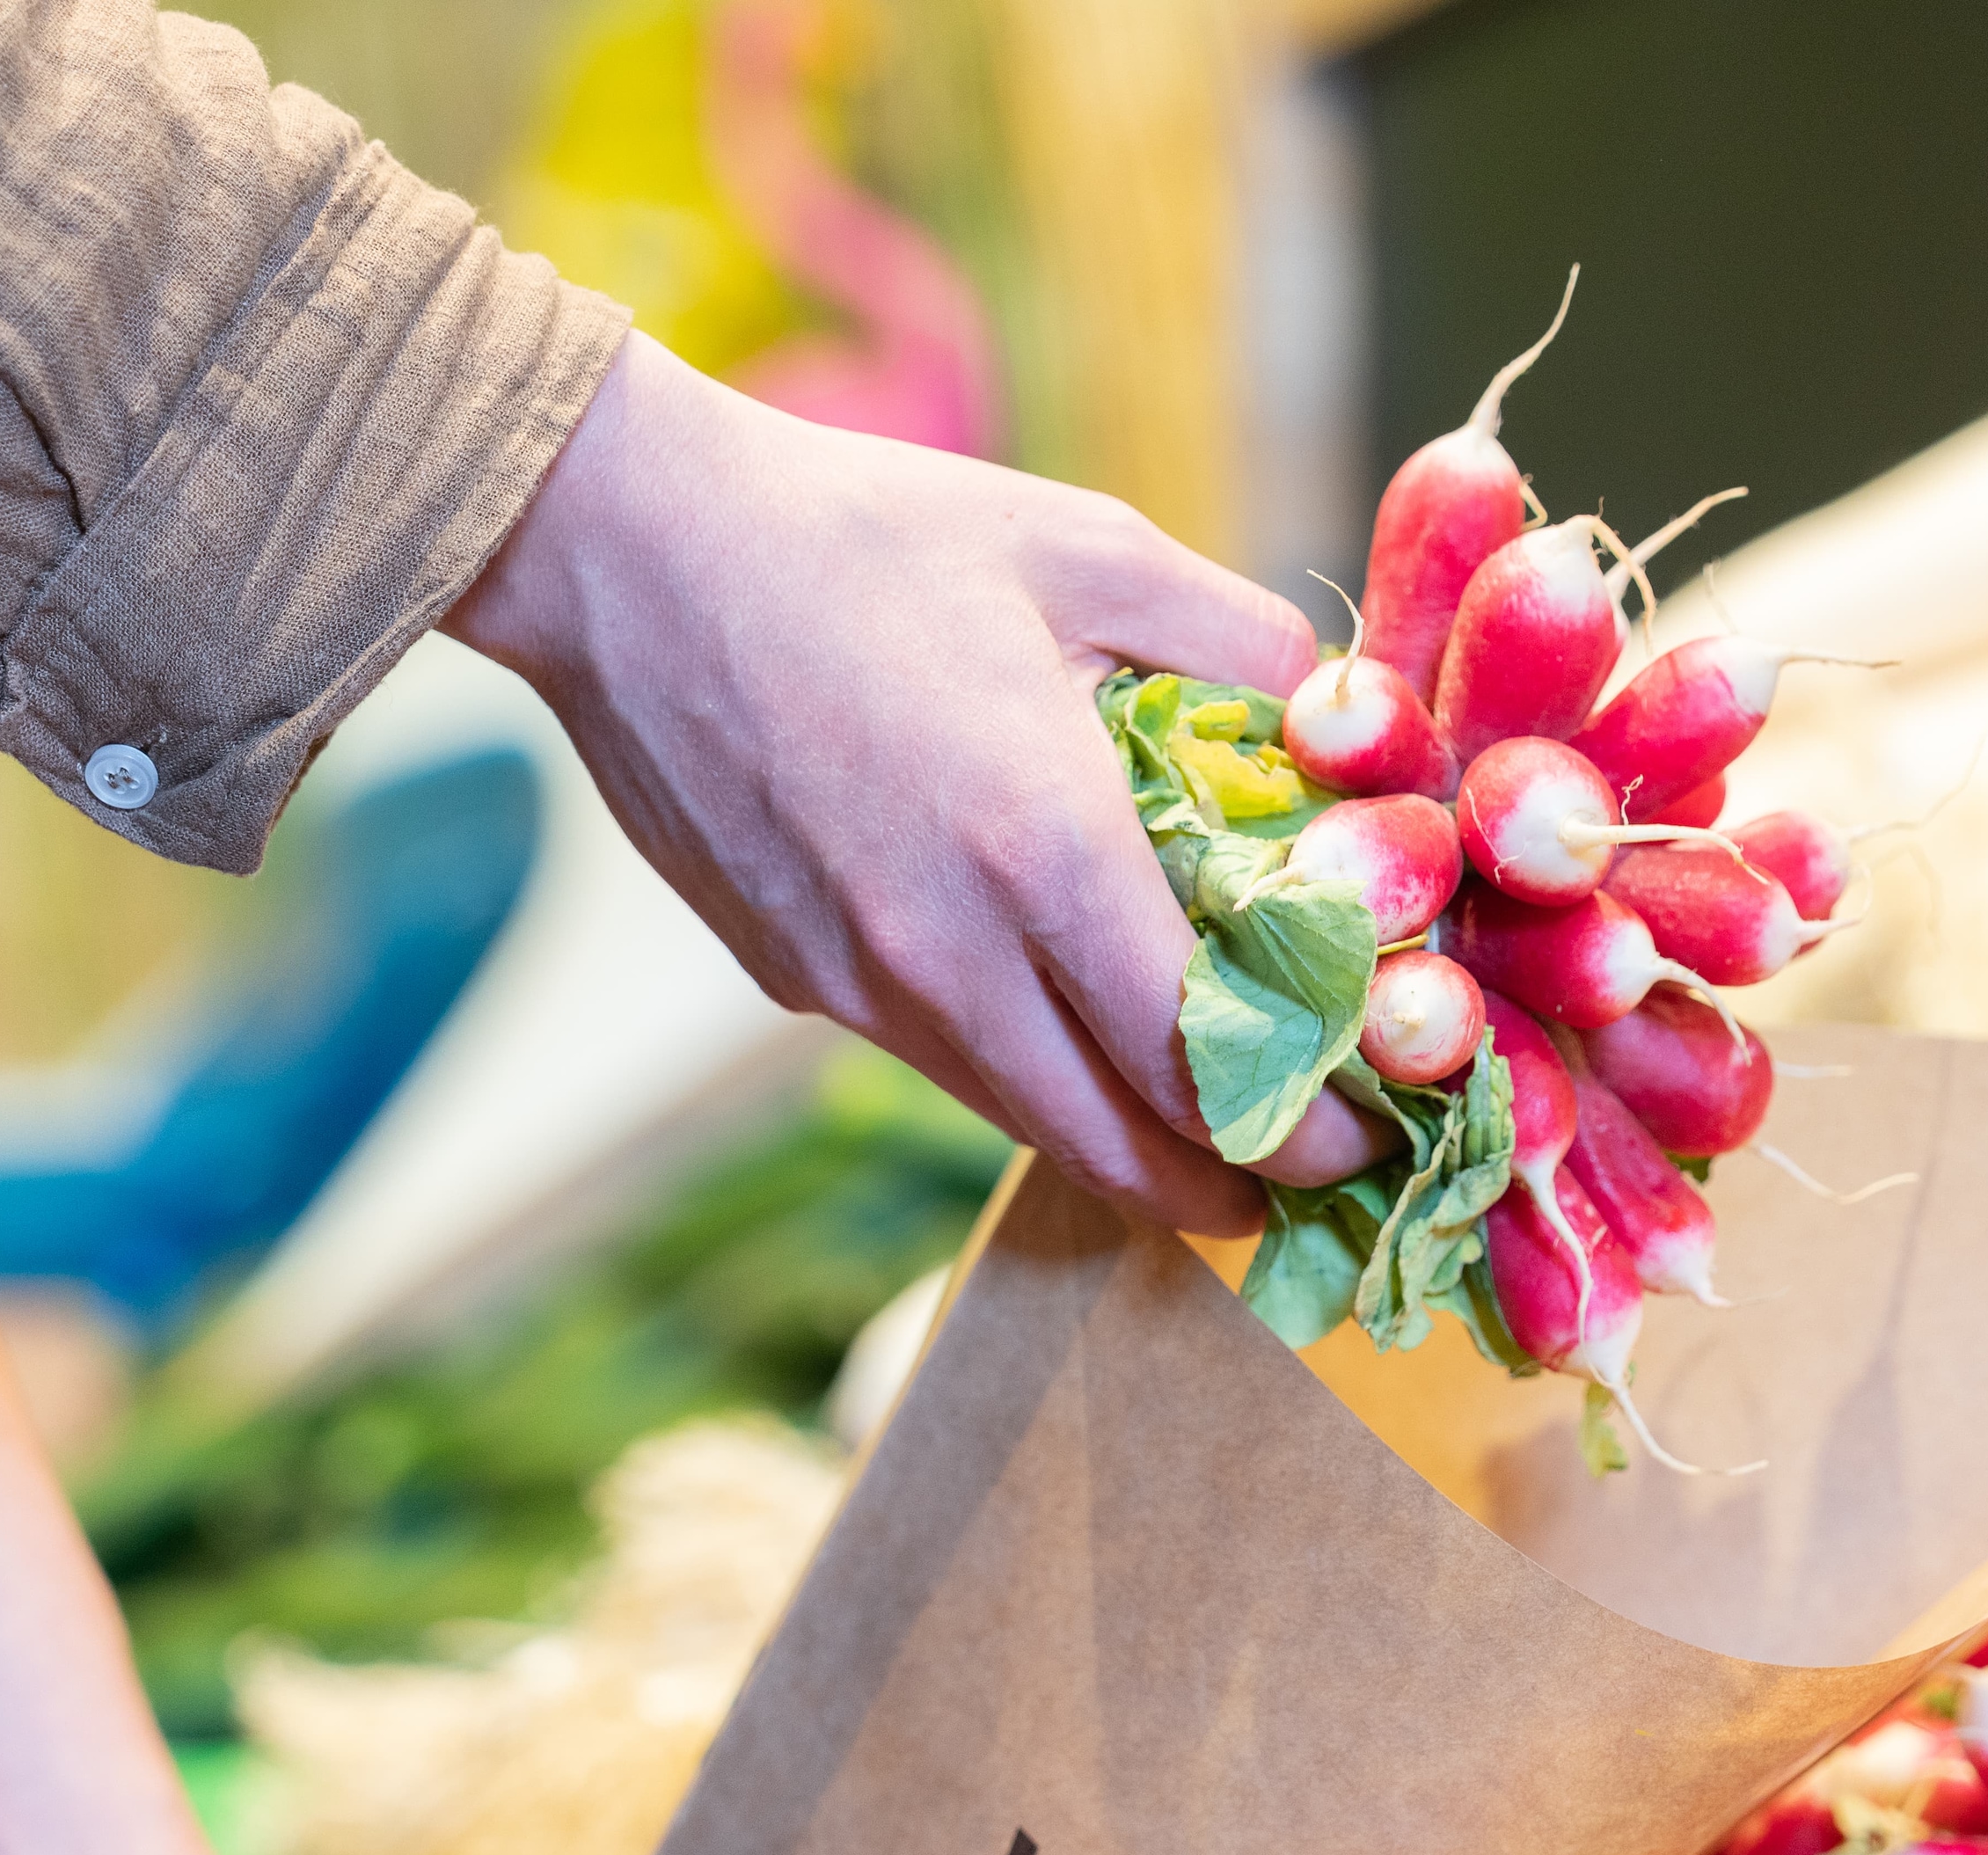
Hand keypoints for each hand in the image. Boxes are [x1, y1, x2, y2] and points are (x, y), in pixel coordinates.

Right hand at [448, 334, 1380, 1232]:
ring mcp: (857, 984)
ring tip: (1197, 1120)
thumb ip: (1241, 644)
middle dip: (1226, 1190)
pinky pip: (935, 1055)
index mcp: (1045, 852)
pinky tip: (1055, 1014)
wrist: (626, 550)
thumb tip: (1342, 724)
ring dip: (1121, 1145)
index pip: (1207, 1066)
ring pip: (1022, 1117)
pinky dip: (1020, 1070)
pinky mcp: (791, 978)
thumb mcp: (1090, 548)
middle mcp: (948, 953)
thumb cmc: (865, 532)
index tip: (1361, 1141)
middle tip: (1298, 1178)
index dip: (1303, 1133)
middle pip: (1118, 1150)